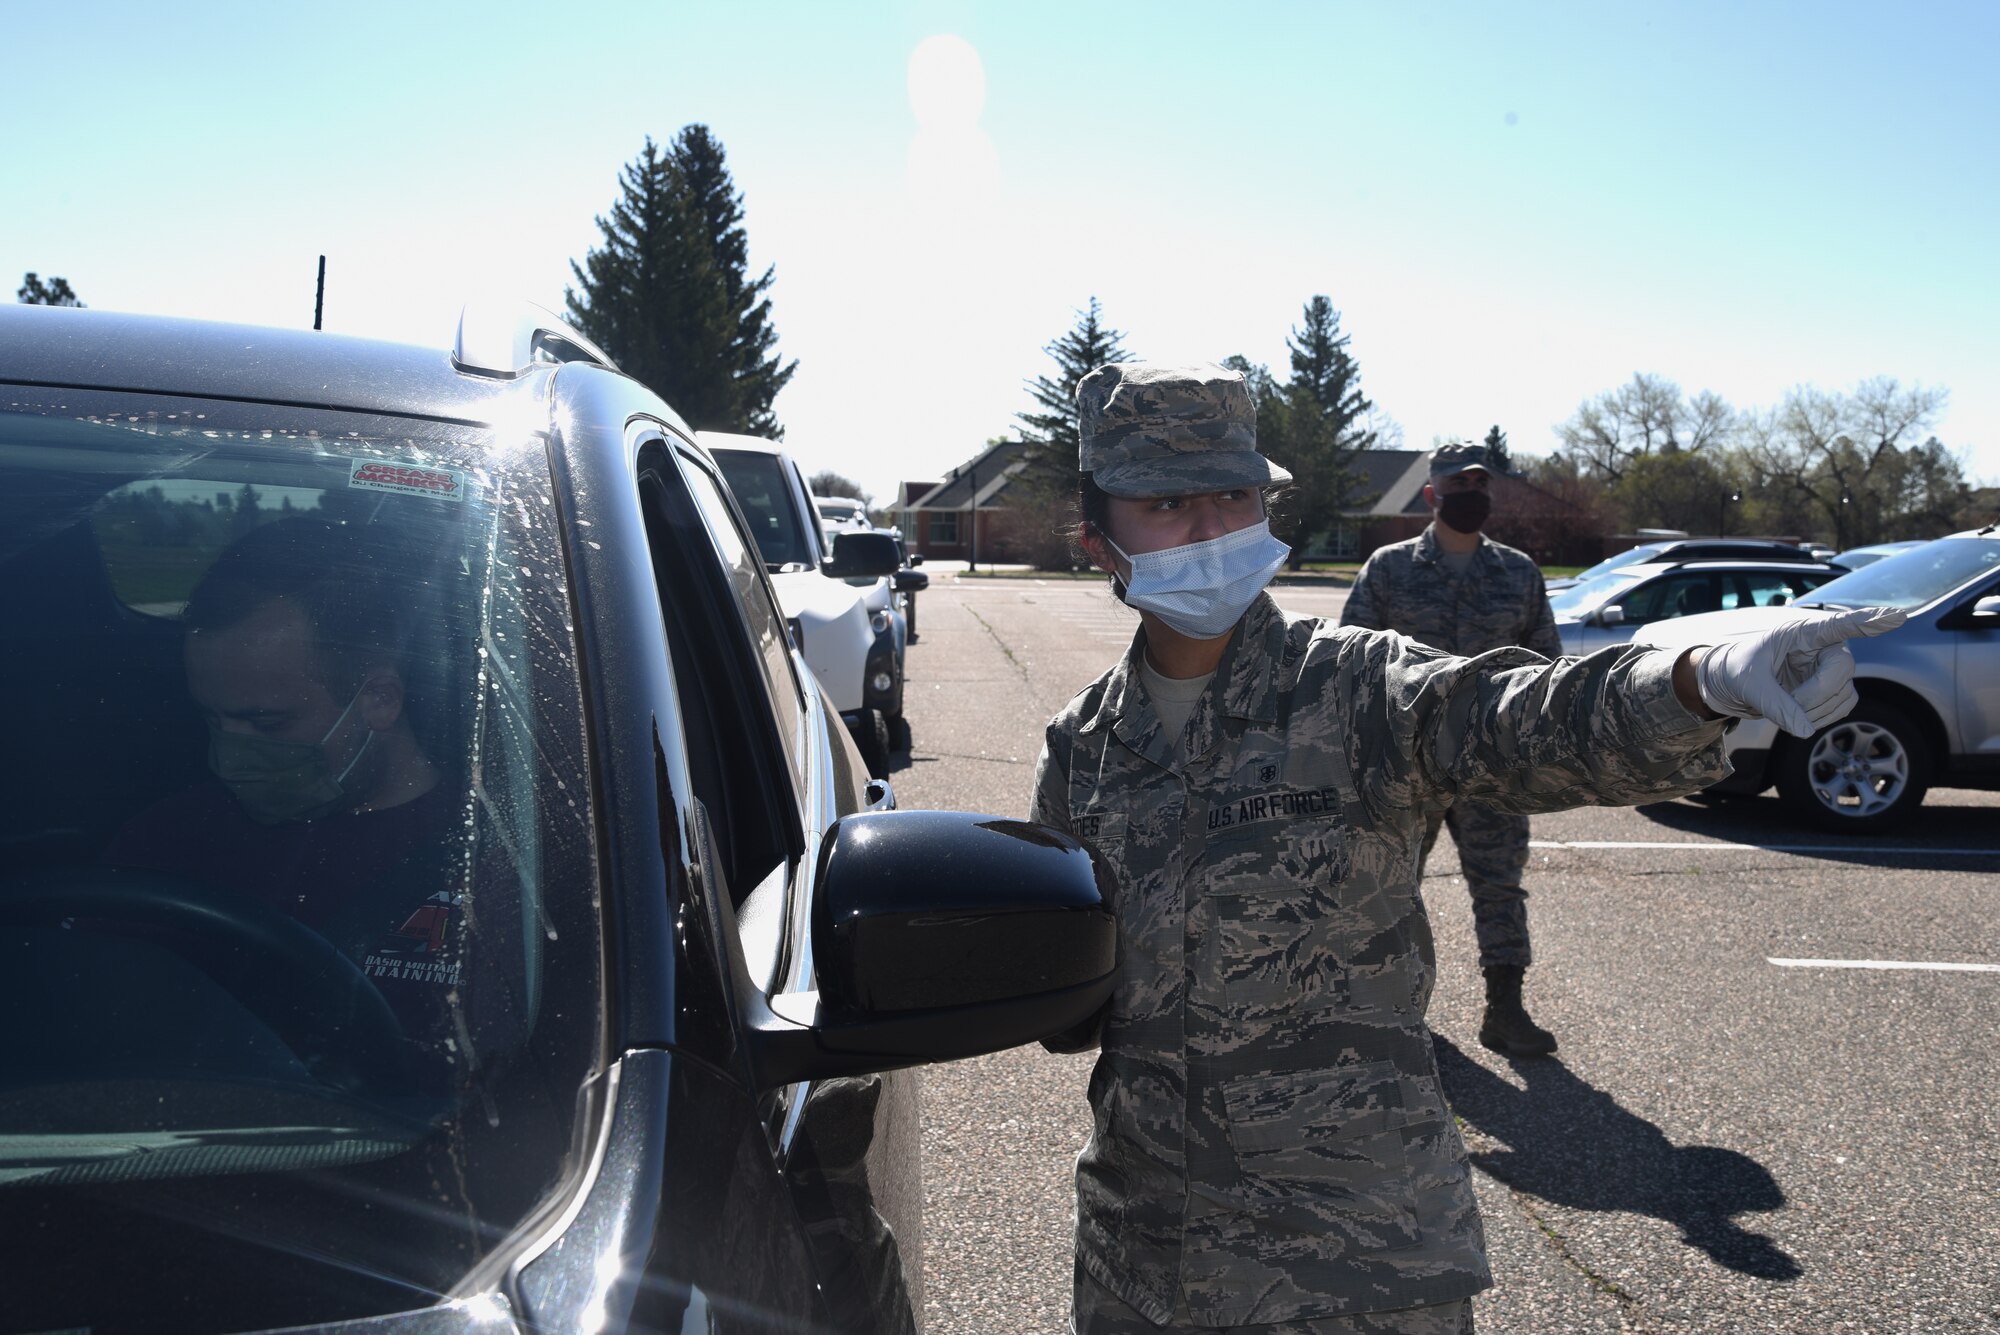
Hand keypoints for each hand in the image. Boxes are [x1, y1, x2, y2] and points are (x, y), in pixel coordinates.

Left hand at [1692, 606, 1906, 737]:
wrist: (1730, 684)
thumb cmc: (1736, 669)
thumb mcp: (1749, 684)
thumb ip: (1776, 705)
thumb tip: (1805, 731)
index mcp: (1801, 632)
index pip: (1839, 625)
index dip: (1869, 621)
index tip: (1897, 616)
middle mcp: (1823, 647)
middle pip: (1842, 669)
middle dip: (1816, 693)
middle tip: (1787, 702)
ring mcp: (1829, 668)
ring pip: (1843, 693)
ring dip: (1815, 710)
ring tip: (1783, 709)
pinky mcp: (1830, 689)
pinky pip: (1840, 707)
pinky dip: (1819, 718)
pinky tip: (1797, 717)